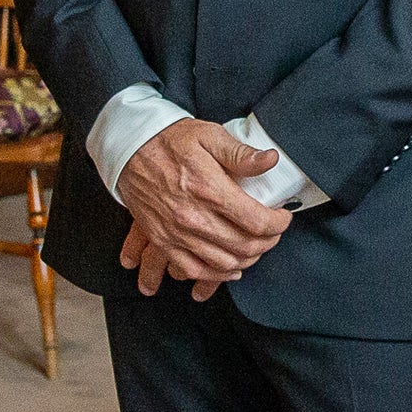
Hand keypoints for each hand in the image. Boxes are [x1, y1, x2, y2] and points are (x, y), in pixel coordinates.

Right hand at [117, 116, 291, 297]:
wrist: (130, 148)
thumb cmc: (171, 140)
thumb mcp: (209, 135)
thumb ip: (241, 153)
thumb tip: (270, 160)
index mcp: (210, 190)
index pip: (257, 221)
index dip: (278, 223)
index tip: (282, 216)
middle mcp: (195, 217)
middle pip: (245, 247)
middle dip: (267, 242)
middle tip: (272, 232)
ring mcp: (177, 233)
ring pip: (224, 263)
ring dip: (247, 260)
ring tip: (255, 248)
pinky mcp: (163, 241)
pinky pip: (193, 271)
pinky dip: (216, 275)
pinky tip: (229, 269)